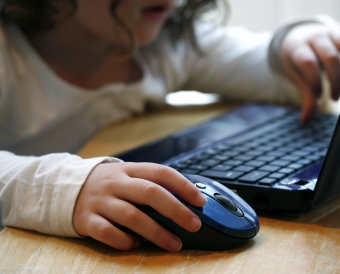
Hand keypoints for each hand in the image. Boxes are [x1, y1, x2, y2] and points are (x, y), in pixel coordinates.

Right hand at [73, 162, 206, 251]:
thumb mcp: (128, 176)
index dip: (183, 186)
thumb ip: (151, 184)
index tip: (200, 201)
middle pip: (150, 193)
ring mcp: (100, 201)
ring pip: (132, 215)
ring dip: (156, 232)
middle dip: (175, 210)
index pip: (161, 173)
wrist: (65, 186)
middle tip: (194, 224)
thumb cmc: (109, 184)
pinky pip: (107, 232)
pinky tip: (136, 244)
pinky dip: (124, 240)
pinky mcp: (86, 219)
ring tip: (174, 243)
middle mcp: (116, 183)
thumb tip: (185, 201)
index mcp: (129, 170)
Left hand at [280, 23, 339, 121]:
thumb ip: (305, 95)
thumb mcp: (297, 76)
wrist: (296, 37)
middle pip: (329, 57)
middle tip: (336, 97)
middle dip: (335, 80)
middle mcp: (315, 38)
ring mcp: (330, 32)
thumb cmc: (298, 61)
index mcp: (299, 49)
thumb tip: (305, 120)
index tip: (320, 97)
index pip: (308, 63)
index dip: (315, 81)